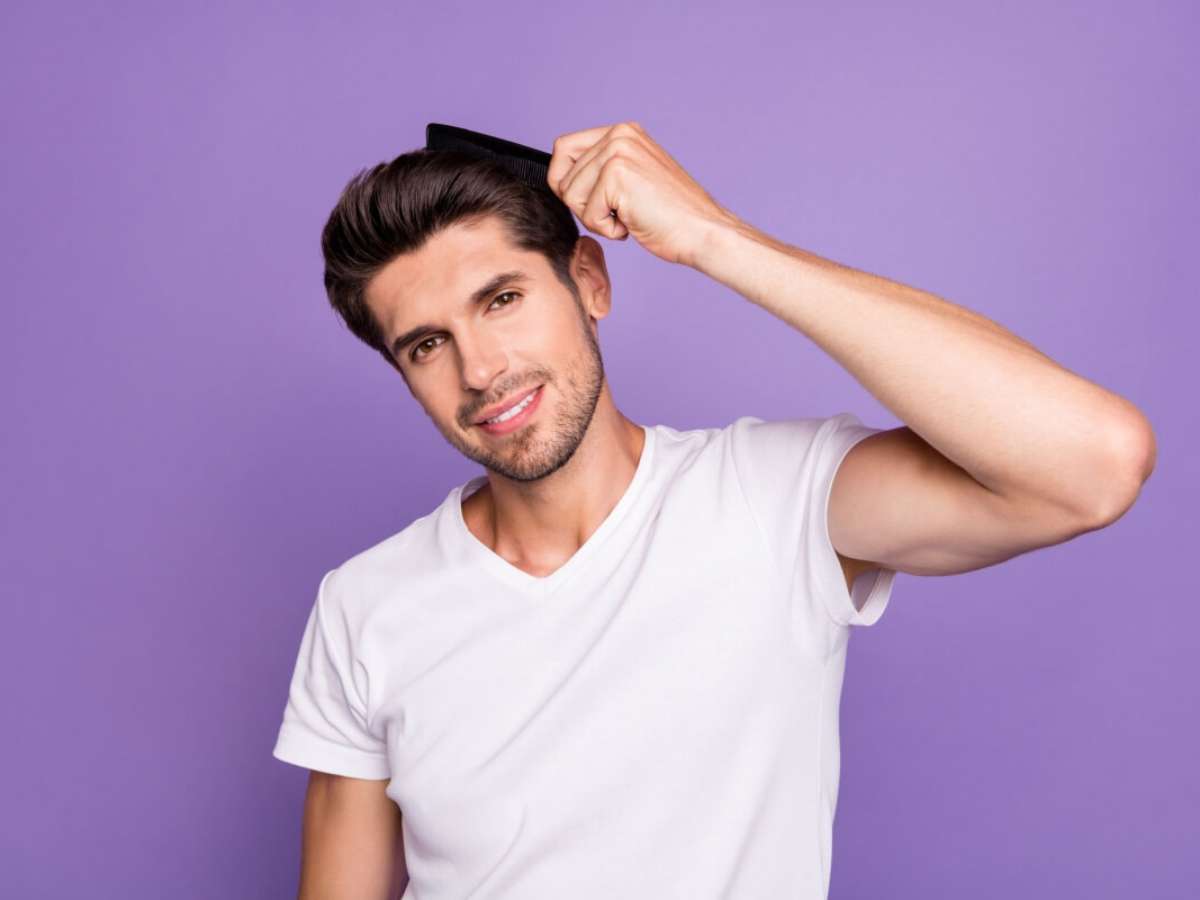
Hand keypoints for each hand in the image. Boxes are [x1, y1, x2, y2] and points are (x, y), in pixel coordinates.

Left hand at [546, 121, 738, 268]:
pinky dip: (608, 230)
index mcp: (623, 131)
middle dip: (583, 205)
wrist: (702, 231)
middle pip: (561, 175)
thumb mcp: (632, 179)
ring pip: (570, 196)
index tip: (590, 201)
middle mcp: (619, 134)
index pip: (563, 149)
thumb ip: (601, 169)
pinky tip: (634, 223)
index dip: (565, 182)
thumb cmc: (671, 216)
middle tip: (618, 212)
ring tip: (629, 216)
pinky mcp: (617, 175)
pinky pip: (587, 214)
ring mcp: (618, 151)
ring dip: (596, 218)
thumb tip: (559, 178)